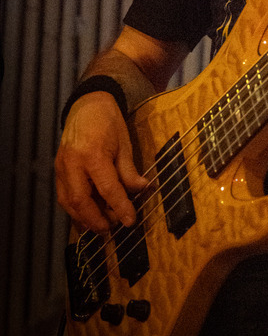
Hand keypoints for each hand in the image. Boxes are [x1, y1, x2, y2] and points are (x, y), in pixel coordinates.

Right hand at [55, 91, 148, 232]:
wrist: (87, 105)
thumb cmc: (109, 122)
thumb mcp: (125, 143)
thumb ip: (130, 170)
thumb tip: (143, 190)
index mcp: (92, 154)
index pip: (107, 189)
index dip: (120, 207)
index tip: (130, 221)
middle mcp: (72, 163)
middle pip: (80, 201)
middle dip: (96, 219)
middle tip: (111, 230)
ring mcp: (61, 167)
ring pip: (67, 202)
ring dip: (83, 218)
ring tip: (100, 227)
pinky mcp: (57, 169)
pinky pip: (63, 195)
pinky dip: (74, 209)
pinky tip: (87, 216)